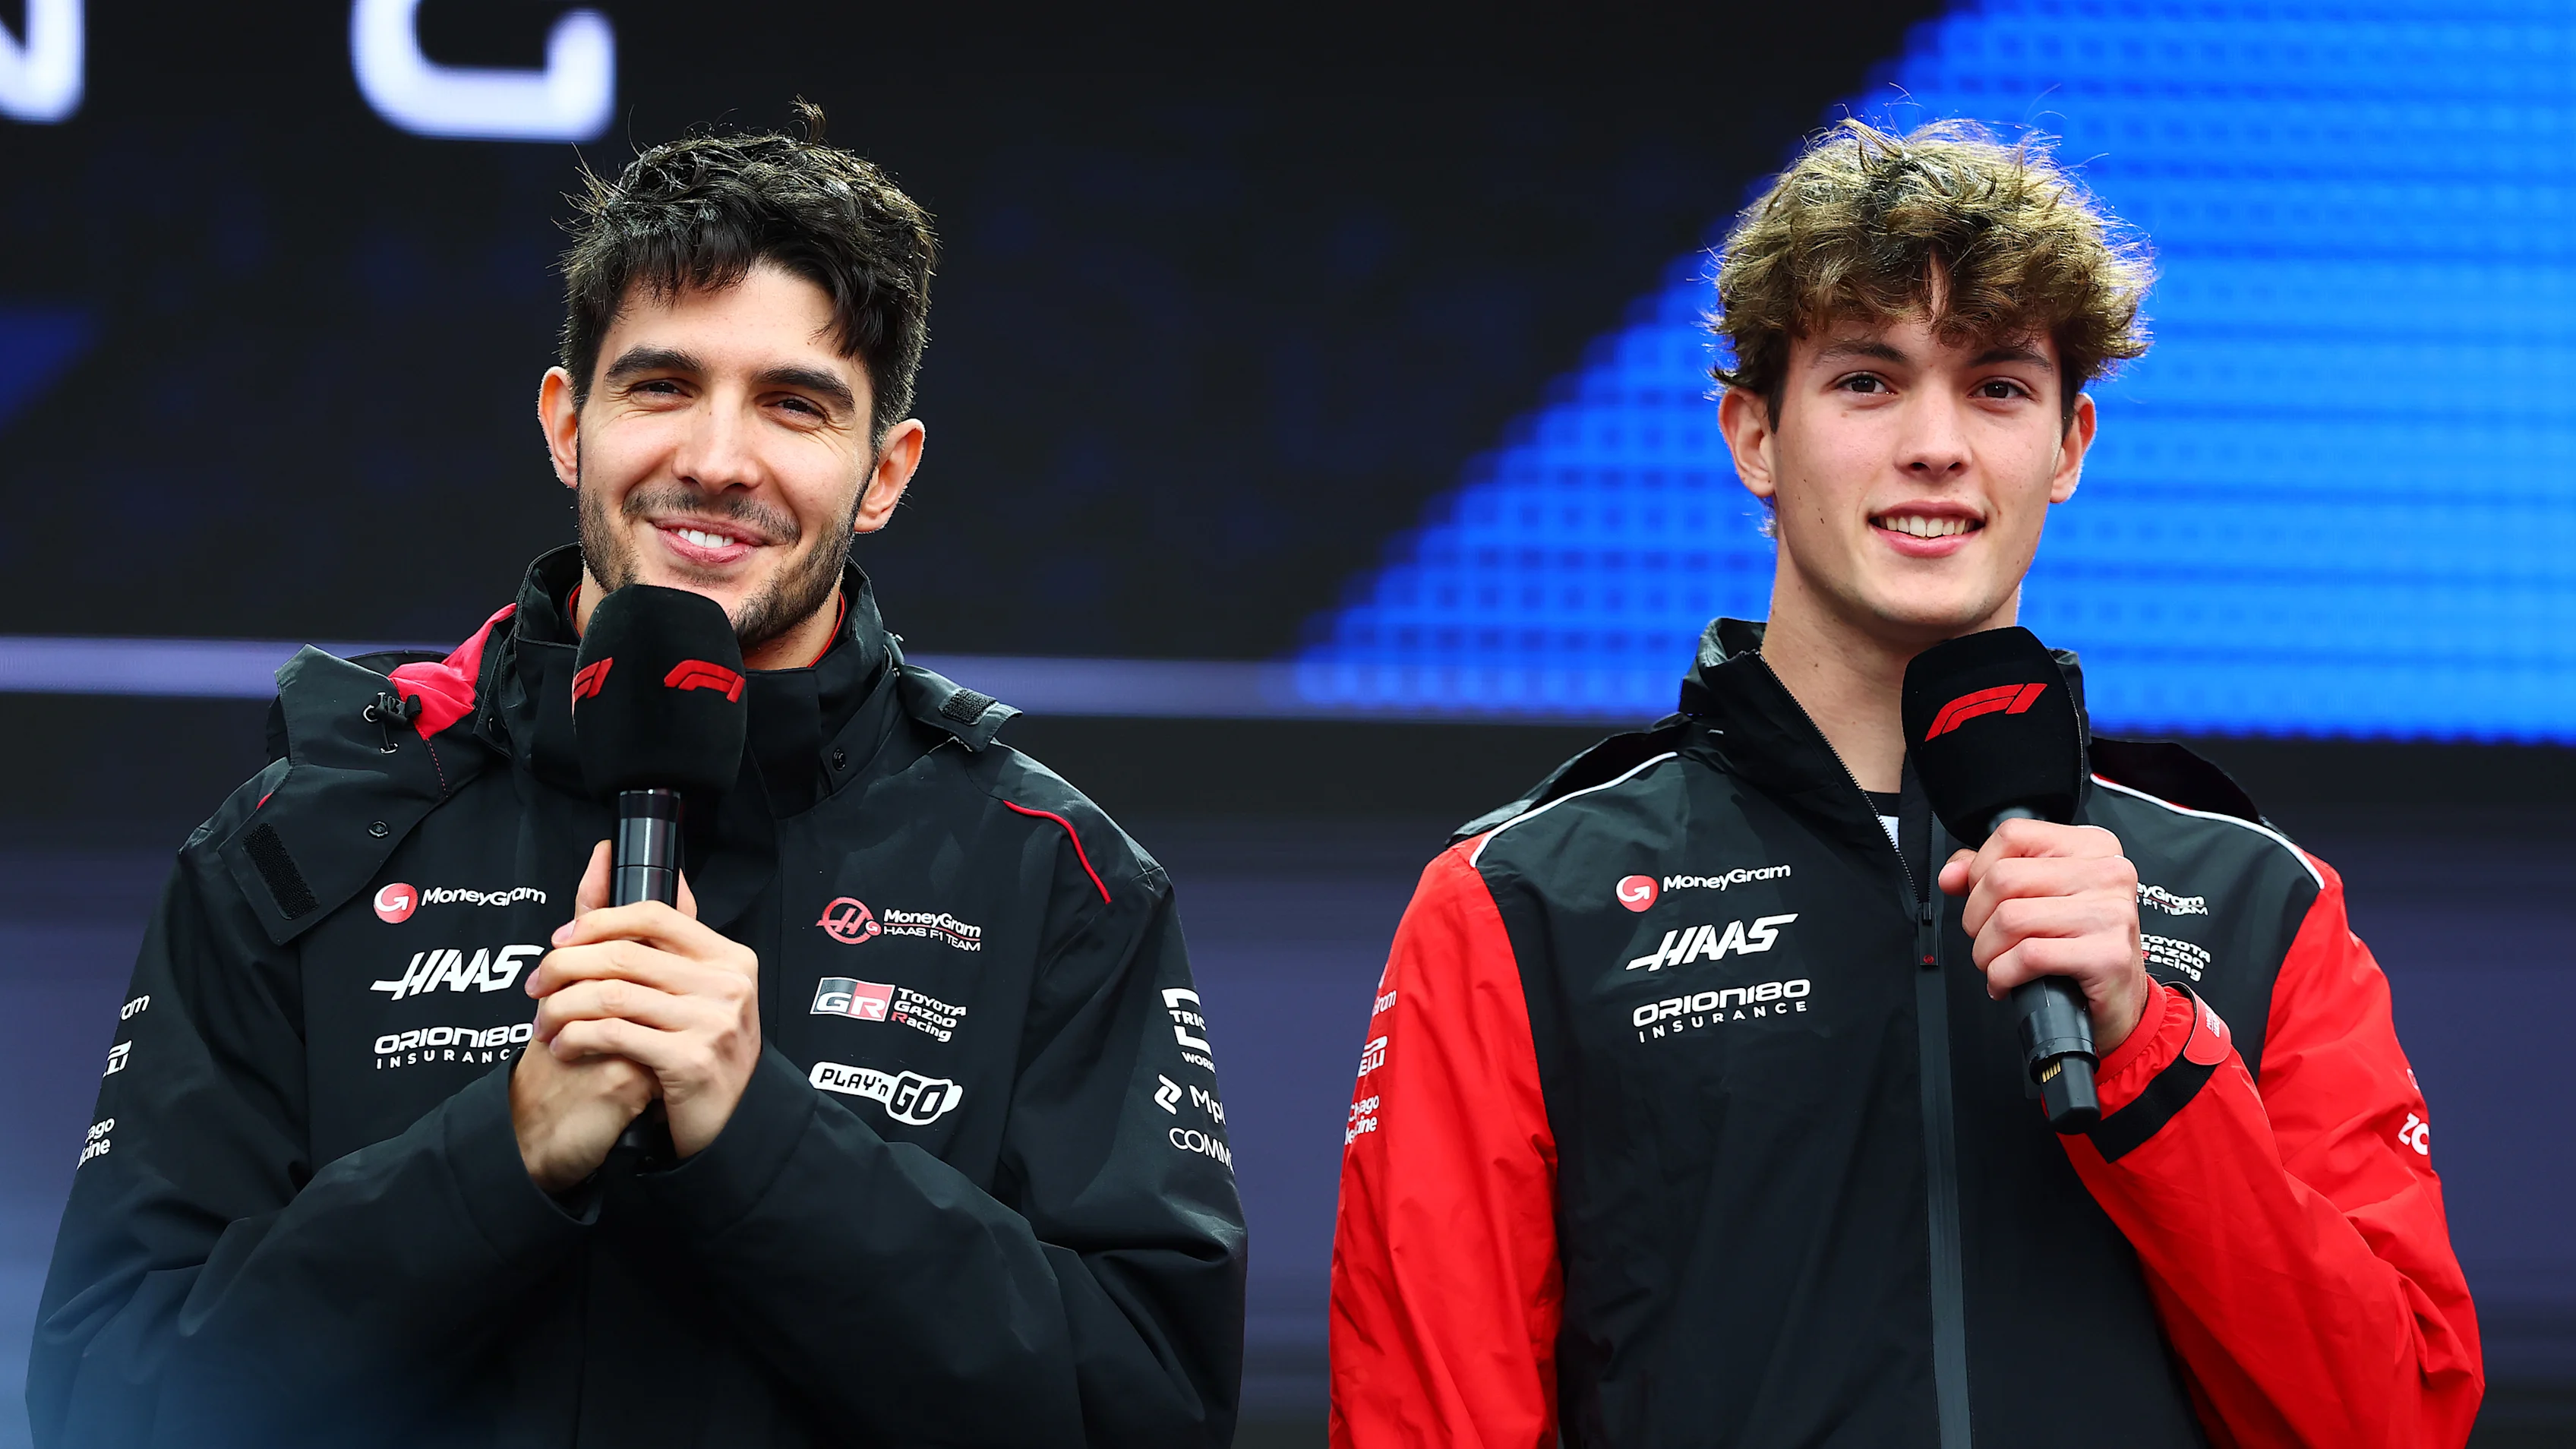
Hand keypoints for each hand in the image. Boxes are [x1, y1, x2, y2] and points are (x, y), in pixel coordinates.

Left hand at [524, 842, 761, 1159]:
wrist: (730, 1123)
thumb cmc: (704, 1052)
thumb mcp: (696, 991)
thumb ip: (663, 937)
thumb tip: (628, 866)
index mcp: (728, 957)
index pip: (654, 915)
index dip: (598, 921)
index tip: (561, 939)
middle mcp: (726, 984)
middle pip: (624, 954)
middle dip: (564, 967)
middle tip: (536, 986)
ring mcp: (712, 1022)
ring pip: (611, 995)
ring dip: (561, 1008)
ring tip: (542, 1023)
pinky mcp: (690, 1060)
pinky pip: (613, 1035)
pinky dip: (575, 1038)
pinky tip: (563, 1047)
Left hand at [1937, 818, 2151, 1052]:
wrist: (2121, 999)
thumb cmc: (2080, 946)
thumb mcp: (2041, 898)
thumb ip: (1991, 875)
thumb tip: (1951, 874)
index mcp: (2092, 848)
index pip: (2013, 835)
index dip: (1978, 869)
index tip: (1981, 899)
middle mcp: (2107, 873)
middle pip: (2004, 878)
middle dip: (1976, 918)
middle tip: (1986, 940)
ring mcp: (2111, 913)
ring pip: (2010, 918)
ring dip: (1986, 951)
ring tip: (1996, 963)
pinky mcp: (2107, 954)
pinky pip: (2028, 956)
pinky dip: (2002, 975)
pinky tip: (2007, 982)